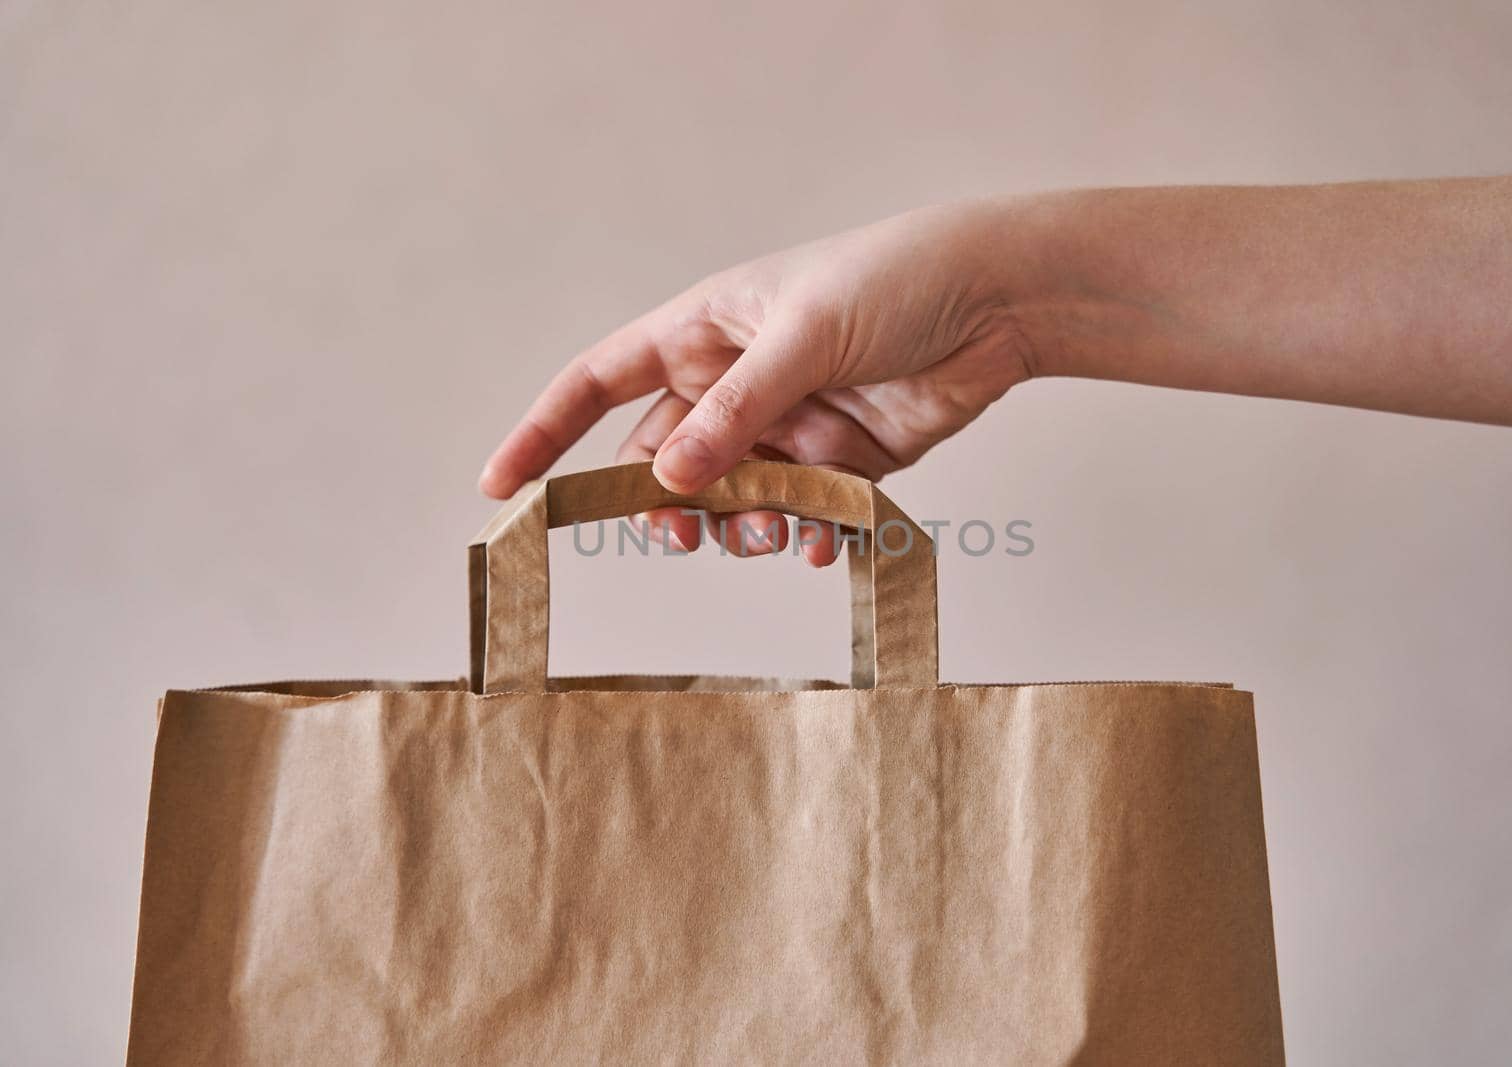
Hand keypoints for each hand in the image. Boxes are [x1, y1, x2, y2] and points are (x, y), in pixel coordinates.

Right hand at [480, 200, 1037, 564]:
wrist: (999, 300)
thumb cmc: (894, 281)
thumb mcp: (803, 338)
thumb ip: (737, 411)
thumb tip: (670, 479)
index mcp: (703, 330)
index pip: (600, 383)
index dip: (545, 432)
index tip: (501, 487)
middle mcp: (734, 381)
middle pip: (665, 461)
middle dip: (669, 506)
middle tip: (689, 536)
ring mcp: (786, 424)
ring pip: (733, 499)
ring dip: (746, 526)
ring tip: (784, 530)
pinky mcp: (840, 461)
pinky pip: (801, 513)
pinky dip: (807, 535)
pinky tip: (829, 542)